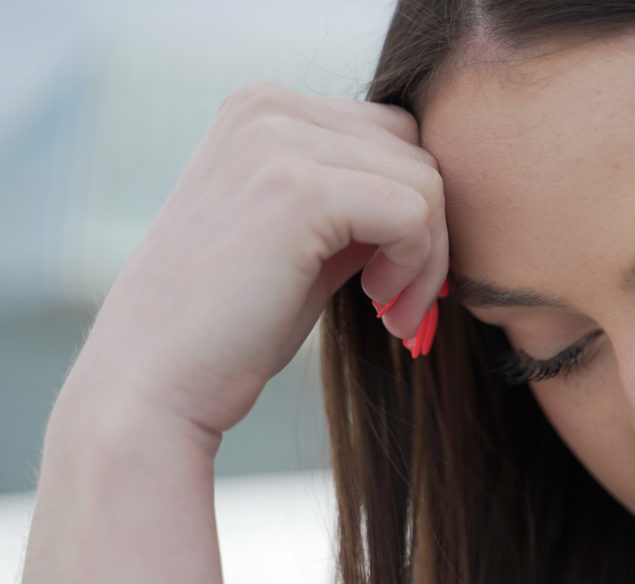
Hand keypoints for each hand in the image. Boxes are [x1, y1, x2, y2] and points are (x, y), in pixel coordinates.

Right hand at [71, 81, 446, 436]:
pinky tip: (380, 306)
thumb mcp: (301, 241)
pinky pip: (415, 213)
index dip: (414, 211)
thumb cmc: (231, 324)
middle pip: (416, 151)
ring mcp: (279, 139)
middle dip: (429, 233)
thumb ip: (355, 204)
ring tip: (391, 313)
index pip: (392, 135)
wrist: (156, 380)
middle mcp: (268, 106)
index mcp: (263, 109)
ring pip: (425, 183)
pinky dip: (417, 268)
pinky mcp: (298, 188)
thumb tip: (433, 202)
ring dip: (427, 259)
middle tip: (400, 303)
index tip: (394, 279)